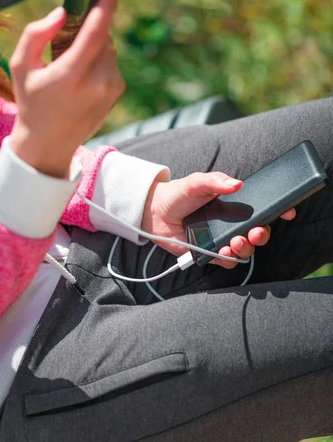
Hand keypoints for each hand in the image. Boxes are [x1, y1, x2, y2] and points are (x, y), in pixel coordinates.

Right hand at [8, 0, 124, 177]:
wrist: (48, 143)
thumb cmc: (31, 102)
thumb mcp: (20, 66)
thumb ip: (36, 34)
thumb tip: (63, 13)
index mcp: (70, 75)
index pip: (97, 30)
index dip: (106, 2)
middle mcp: (96, 82)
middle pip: (103, 36)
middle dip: (90, 28)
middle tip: (70, 37)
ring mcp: (110, 89)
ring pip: (108, 49)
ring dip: (93, 47)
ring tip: (71, 66)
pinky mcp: (117, 92)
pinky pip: (111, 62)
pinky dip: (99, 61)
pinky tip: (82, 78)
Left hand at [141, 172, 295, 267]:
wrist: (155, 211)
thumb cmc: (180, 194)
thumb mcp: (197, 181)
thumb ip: (216, 180)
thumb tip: (237, 183)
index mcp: (234, 206)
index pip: (261, 210)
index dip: (277, 212)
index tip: (286, 212)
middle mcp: (231, 224)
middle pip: (257, 233)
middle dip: (262, 234)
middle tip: (254, 232)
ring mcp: (221, 240)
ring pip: (245, 250)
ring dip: (246, 248)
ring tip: (235, 241)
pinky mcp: (209, 254)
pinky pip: (226, 261)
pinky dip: (230, 259)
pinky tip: (224, 251)